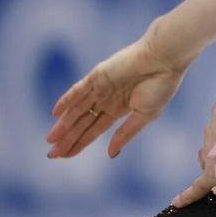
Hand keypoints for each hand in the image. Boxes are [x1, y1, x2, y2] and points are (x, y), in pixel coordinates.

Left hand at [46, 35, 187, 159]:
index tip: (66, 156)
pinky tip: (55, 113)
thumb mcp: (145, 115)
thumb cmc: (160, 86)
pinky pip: (79, 89)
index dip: (80, 142)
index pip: (95, 129)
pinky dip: (67, 100)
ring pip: (78, 109)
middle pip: (83, 121)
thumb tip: (110, 154)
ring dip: (64, 124)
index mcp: (120, 108)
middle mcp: (107, 98)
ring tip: (50, 140)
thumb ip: (125, 134)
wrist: (164, 61)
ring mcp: (101, 86)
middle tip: (51, 154)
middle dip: (68, 138)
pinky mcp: (98, 74)